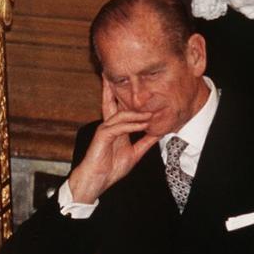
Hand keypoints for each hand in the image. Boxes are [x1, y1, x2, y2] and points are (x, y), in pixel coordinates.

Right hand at [67, 80, 159, 203]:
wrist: (96, 180)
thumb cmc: (110, 168)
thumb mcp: (134, 154)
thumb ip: (144, 142)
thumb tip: (157, 134)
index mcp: (115, 128)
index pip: (119, 108)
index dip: (125, 97)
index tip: (135, 86)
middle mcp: (108, 125)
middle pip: (111, 102)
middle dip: (114, 88)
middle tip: (116, 73)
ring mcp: (105, 129)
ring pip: (120, 114)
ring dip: (137, 112)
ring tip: (152, 110)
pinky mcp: (103, 136)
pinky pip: (119, 126)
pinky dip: (132, 124)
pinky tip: (143, 123)